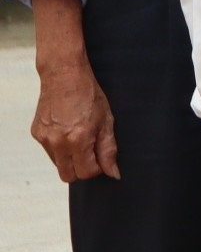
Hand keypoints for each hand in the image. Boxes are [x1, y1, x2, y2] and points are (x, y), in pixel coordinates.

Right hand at [31, 55, 118, 182]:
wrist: (64, 76)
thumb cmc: (89, 95)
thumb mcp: (106, 121)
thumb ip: (108, 150)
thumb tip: (113, 173)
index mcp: (78, 139)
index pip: (86, 172)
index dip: (97, 168)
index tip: (101, 158)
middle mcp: (58, 142)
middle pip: (69, 176)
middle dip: (82, 169)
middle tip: (91, 151)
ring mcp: (44, 139)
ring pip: (58, 165)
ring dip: (70, 159)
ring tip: (79, 138)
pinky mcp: (36, 134)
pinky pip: (50, 152)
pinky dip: (60, 148)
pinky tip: (67, 131)